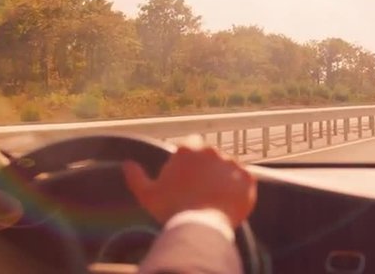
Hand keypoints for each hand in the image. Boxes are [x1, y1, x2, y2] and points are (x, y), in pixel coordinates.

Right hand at [122, 144, 256, 227]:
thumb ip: (136, 177)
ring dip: (223, 177)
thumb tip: (127, 164)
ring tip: (215, 198)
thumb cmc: (171, 210)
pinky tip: (228, 201)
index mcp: (188, 148)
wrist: (200, 227)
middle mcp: (212, 150)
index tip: (187, 177)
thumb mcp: (148, 194)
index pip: (191, 146)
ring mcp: (231, 163)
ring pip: (228, 167)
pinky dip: (239, 188)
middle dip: (207, 168)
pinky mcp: (247, 178)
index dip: (189, 161)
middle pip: (210, 156)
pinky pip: (244, 180)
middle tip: (201, 190)